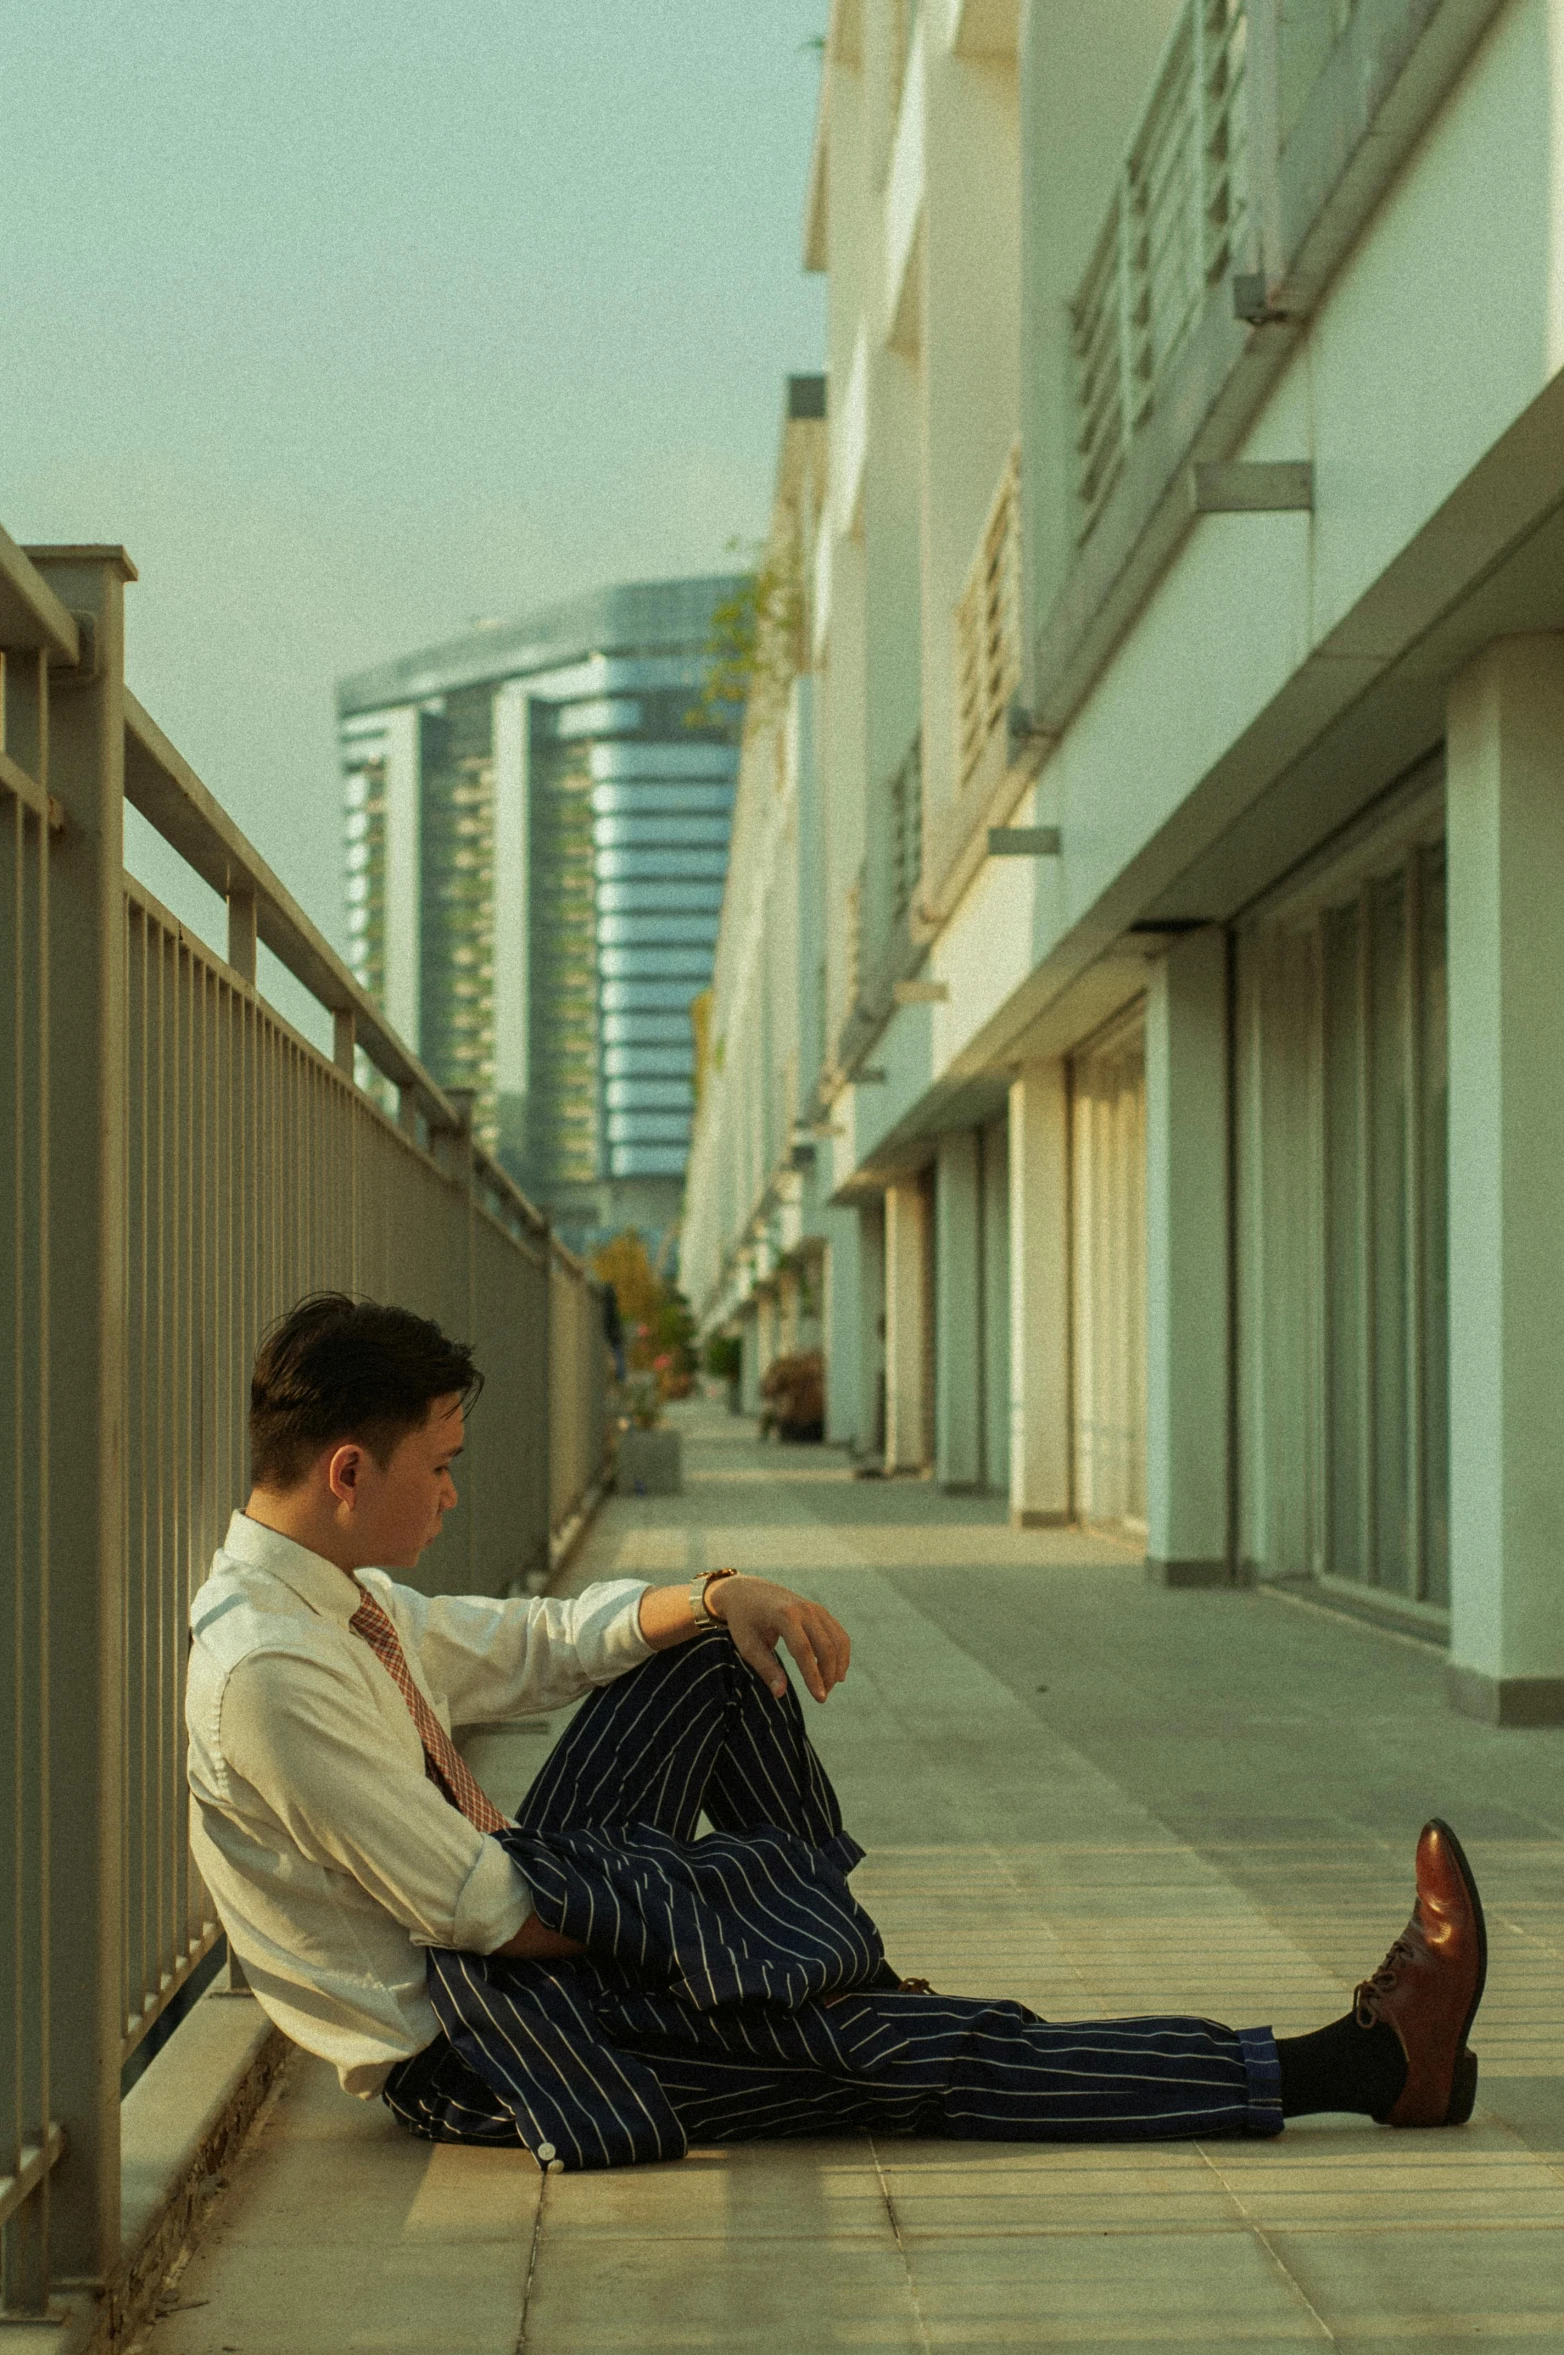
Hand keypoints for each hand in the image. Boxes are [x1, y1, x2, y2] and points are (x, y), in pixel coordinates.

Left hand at [708, 1576, 849, 1702]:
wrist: (747, 1591)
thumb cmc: (744, 1621)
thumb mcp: (748, 1645)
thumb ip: (766, 1668)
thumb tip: (780, 1694)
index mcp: (783, 1615)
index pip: (804, 1651)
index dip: (813, 1676)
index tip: (819, 1698)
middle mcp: (804, 1609)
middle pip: (826, 1647)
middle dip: (828, 1675)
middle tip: (821, 1698)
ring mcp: (815, 1608)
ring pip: (838, 1641)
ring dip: (838, 1666)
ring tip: (827, 1687)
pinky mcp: (820, 1611)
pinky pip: (838, 1634)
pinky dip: (841, 1654)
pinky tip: (837, 1672)